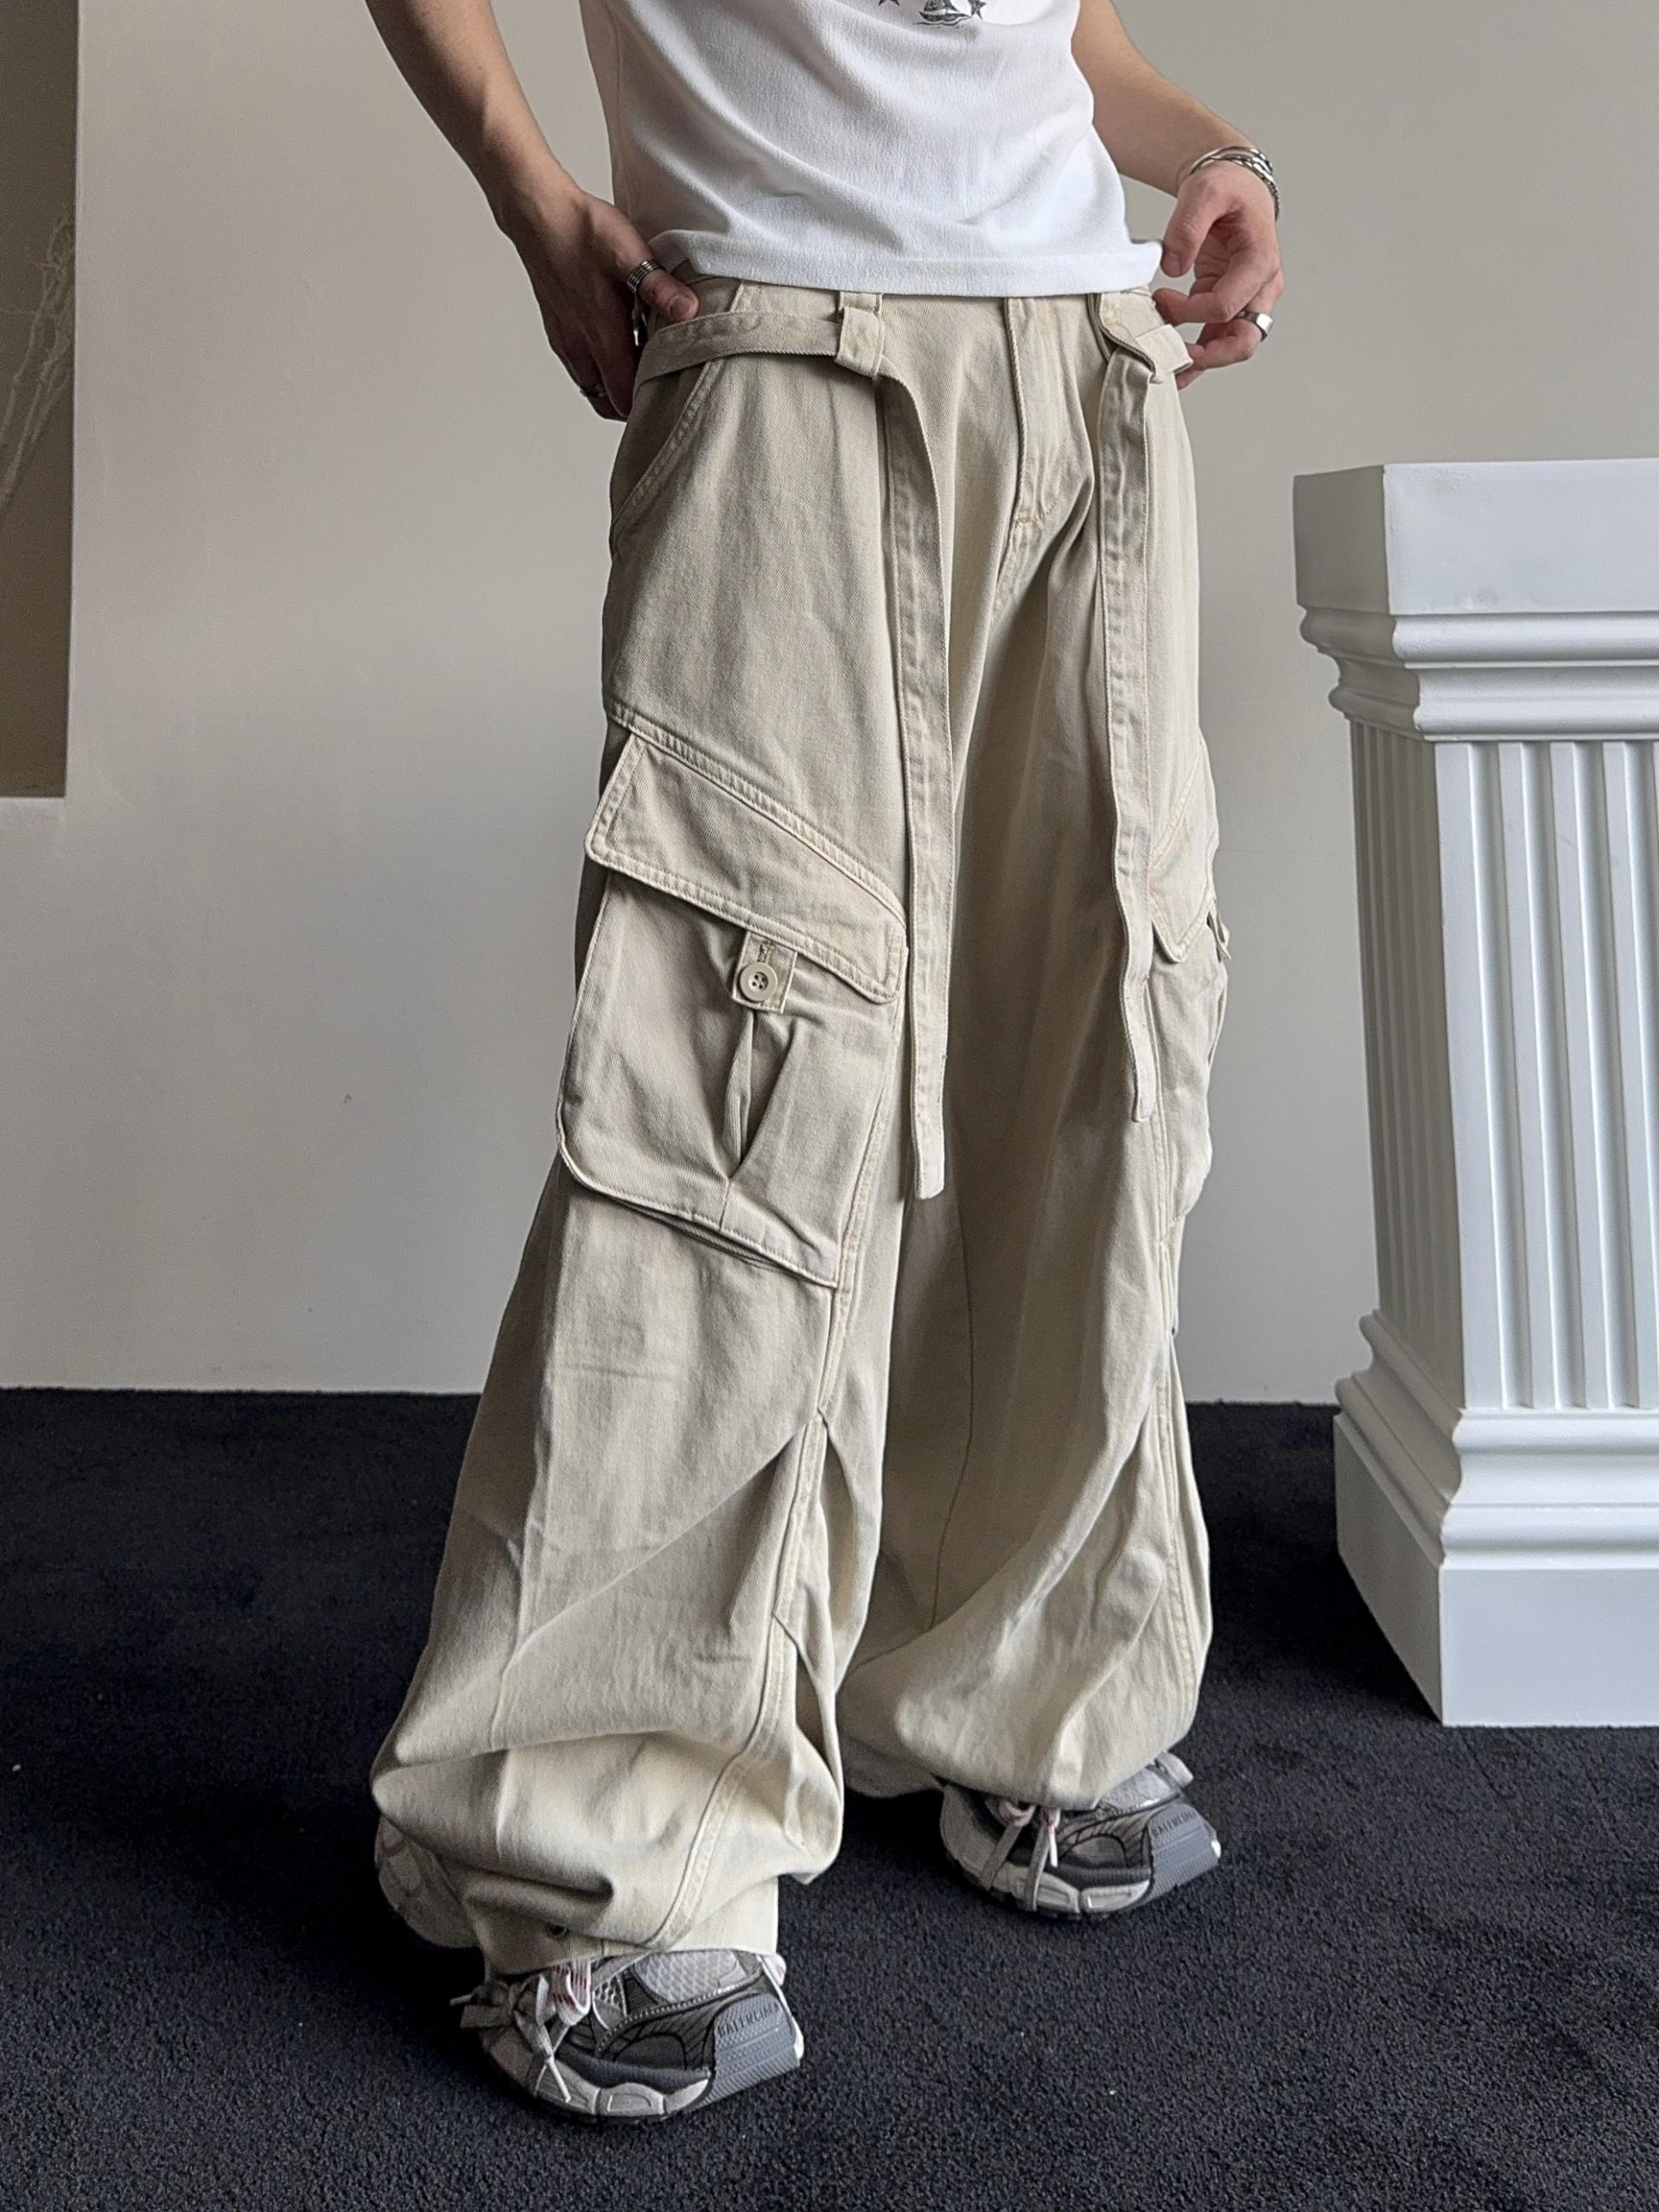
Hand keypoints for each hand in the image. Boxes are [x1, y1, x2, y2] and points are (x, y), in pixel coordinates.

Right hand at [496, 180, 700, 418]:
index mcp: (602, 337)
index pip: (625, 399)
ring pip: (593, 387)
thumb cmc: (582, 231)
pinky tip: (614, 344)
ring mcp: (566, 341)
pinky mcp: (558, 330)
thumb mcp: (630, 253)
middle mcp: (581, 347)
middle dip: (633, 403)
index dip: (647, 404)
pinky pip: (580, 368)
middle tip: (657, 386)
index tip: (669, 392)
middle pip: (608, 403)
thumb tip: (689, 311)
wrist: (537, 214)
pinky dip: (599, 370)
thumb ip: (659, 287)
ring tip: (639, 366)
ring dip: (615, 387)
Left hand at [1153, 159, 1283, 389]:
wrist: (1234, 185)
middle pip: (1243, 341)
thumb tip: (1173, 266)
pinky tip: (1172, 360)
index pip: (1227, 306)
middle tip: (1171, 359)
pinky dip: (1197, 353)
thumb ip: (1188, 226)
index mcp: (1260, 260)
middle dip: (1207, 356)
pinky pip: (1218, 338)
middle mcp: (1262, 286)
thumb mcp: (1205, 191)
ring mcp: (1249, 299)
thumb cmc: (1227, 187)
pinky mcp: (1231, 304)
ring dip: (1201, 361)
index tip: (1162, 299)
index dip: (1191, 312)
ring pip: (1233, 347)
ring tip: (1167, 369)